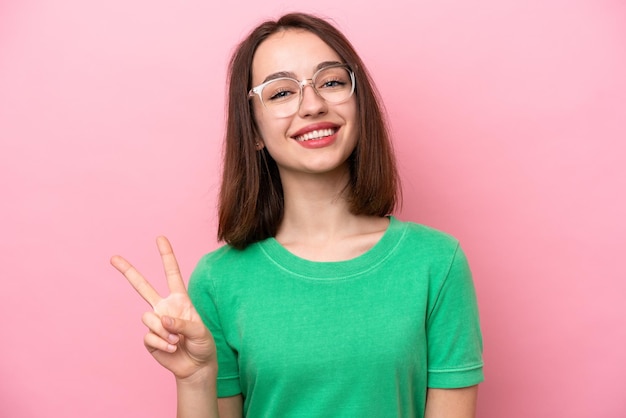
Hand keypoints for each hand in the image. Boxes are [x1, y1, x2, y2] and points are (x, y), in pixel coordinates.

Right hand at [111, 236, 215, 380]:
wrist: (196, 367)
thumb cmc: (203, 345)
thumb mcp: (200, 332)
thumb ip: (182, 323)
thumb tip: (160, 318)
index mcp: (180, 300)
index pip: (172, 274)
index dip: (166, 256)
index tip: (160, 238)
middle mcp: (164, 307)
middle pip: (143, 287)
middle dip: (128, 272)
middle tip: (113, 258)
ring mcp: (155, 322)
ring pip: (148, 318)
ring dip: (163, 331)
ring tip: (177, 340)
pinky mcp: (149, 339)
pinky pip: (149, 336)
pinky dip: (161, 343)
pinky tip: (171, 348)